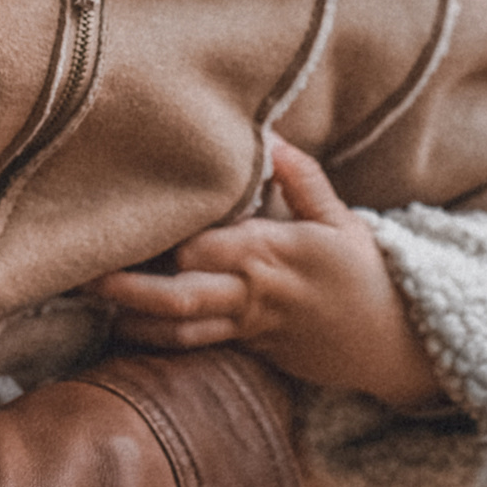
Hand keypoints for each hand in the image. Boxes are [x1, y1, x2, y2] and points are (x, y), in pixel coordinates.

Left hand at [87, 135, 444, 410]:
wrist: (397, 345)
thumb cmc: (366, 274)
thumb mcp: (343, 221)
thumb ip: (303, 179)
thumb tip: (270, 138)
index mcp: (275, 255)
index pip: (209, 249)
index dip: (170, 243)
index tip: (131, 226)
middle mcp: (256, 294)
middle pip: (186, 297)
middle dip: (135, 289)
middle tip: (88, 277)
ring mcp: (251, 327)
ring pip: (185, 331)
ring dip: (136, 321)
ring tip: (94, 304)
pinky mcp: (251, 349)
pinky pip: (198, 347)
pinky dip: (160, 340)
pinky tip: (123, 329)